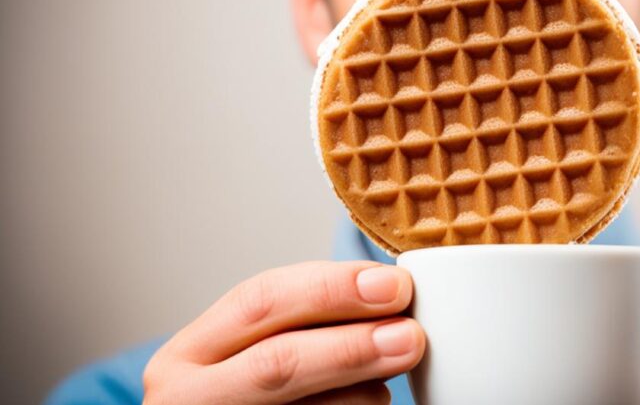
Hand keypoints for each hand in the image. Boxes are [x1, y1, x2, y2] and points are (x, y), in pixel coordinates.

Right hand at [143, 261, 424, 403]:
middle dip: (350, 345)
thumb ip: (304, 321)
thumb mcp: (248, 349)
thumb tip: (388, 291)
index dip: (332, 289)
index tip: (393, 285)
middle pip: (276, 363)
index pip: (259, 301)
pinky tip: (378, 401)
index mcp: (190, 354)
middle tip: (410, 335)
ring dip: (364, 390)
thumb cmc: (244, 390)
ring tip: (400, 369)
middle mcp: (192, 397)